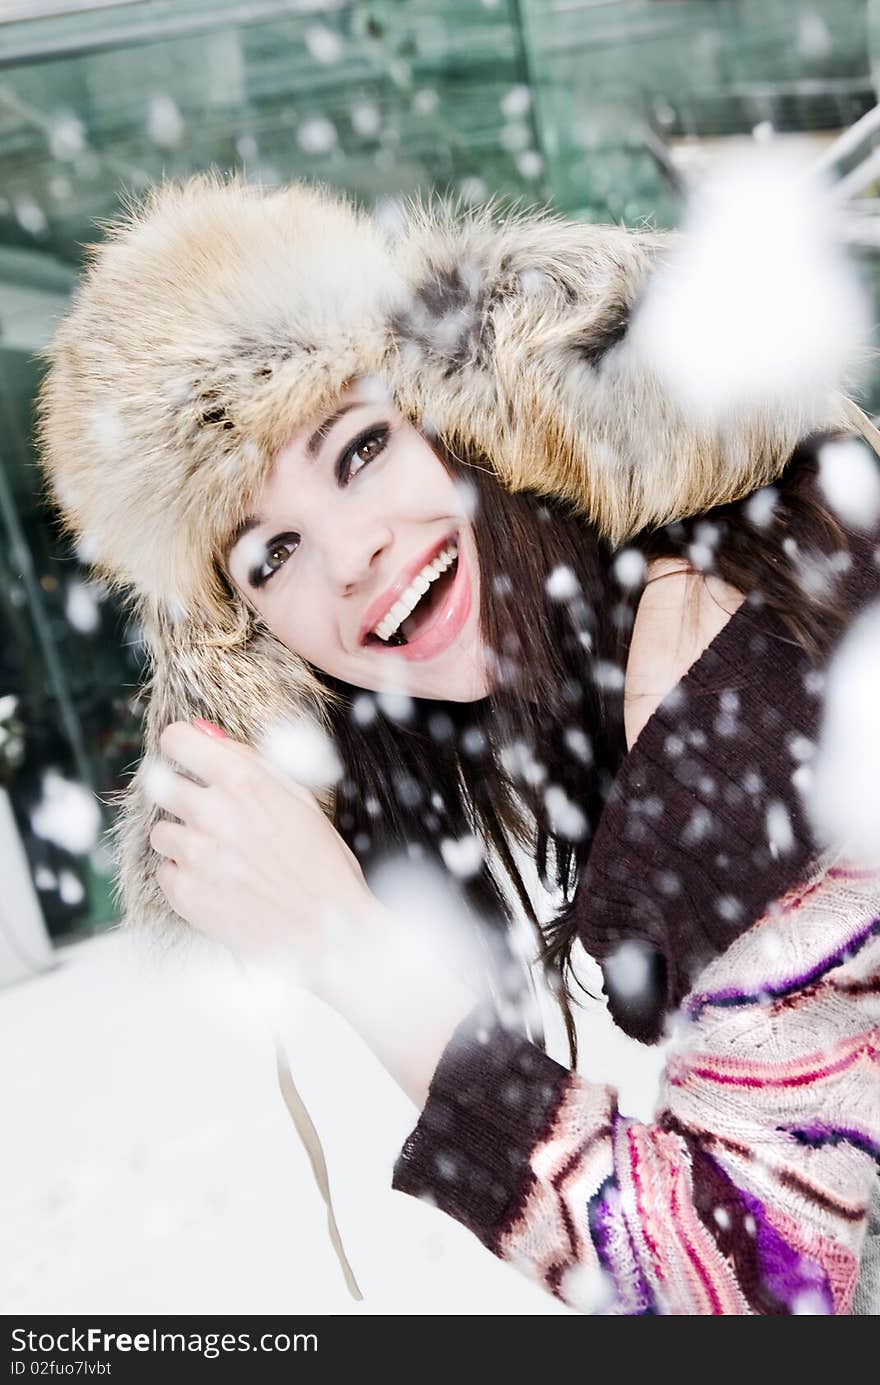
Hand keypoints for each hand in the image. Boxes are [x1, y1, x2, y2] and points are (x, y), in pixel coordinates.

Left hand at [147, 720, 373, 981]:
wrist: (329, 930)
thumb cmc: (322, 863)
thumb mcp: (297, 798)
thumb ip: (248, 760)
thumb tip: (204, 732)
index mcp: (245, 781)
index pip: (177, 741)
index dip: (182, 749)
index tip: (190, 762)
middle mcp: (214, 812)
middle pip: (160, 784)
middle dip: (182, 794)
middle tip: (209, 815)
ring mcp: (197, 855)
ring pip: (161, 831)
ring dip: (184, 839)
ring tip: (222, 857)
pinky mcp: (186, 894)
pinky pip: (165, 872)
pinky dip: (186, 876)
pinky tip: (220, 883)